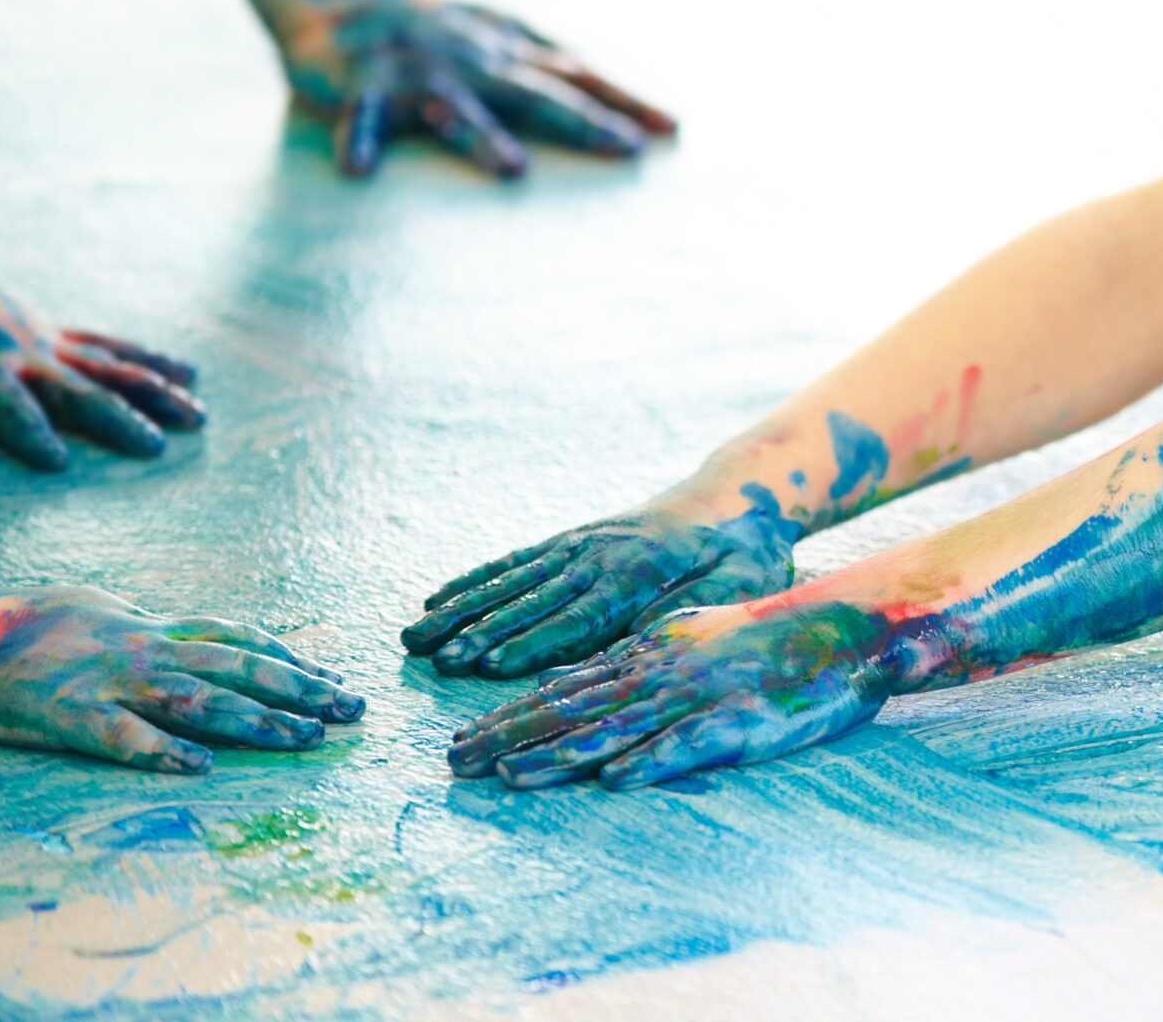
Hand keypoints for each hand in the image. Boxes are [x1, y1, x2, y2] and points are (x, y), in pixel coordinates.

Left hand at [0, 261, 205, 470]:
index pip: (3, 405)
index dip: (27, 431)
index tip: (57, 462)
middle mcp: (19, 354)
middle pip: (75, 390)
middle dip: (116, 420)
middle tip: (157, 448)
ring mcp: (44, 340)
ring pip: (110, 368)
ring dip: (156, 394)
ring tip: (199, 417)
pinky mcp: (54, 334)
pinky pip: (111, 349)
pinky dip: (152, 362)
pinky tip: (190, 376)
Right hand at [0, 584, 362, 772]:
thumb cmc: (32, 624)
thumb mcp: (106, 611)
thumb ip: (155, 629)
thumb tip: (196, 638)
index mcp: (154, 627)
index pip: (239, 638)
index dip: (290, 657)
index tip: (334, 678)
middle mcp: (145, 649)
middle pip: (239, 666)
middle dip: (300, 688)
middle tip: (351, 709)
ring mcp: (111, 681)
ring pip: (200, 699)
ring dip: (259, 720)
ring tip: (306, 740)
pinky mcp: (71, 715)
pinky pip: (125, 736)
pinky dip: (165, 750)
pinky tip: (203, 767)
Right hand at [281, 0, 675, 179]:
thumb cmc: (434, 27)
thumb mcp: (502, 36)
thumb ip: (555, 63)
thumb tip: (627, 101)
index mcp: (508, 52)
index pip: (578, 75)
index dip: (624, 99)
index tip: (671, 128)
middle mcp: (472, 62)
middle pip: (534, 94)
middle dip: (582, 120)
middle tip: (627, 148)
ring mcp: (418, 74)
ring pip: (455, 109)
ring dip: (484, 138)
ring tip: (514, 170)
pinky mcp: (361, 86)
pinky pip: (360, 116)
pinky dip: (359, 138)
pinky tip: (360, 171)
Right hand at [402, 484, 800, 677]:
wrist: (740, 497)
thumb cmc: (747, 553)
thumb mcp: (740, 585)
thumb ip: (692, 610)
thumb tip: (638, 640)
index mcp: (642, 573)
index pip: (579, 615)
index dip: (533, 641)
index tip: (489, 664)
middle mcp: (601, 555)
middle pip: (534, 599)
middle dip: (482, 631)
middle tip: (437, 658)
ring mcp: (582, 544)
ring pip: (513, 579)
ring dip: (463, 607)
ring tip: (415, 634)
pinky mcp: (573, 540)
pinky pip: (518, 560)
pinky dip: (477, 578)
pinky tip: (439, 598)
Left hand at [448, 599, 891, 789]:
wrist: (845, 627)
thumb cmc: (774, 635)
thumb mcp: (699, 630)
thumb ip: (649, 647)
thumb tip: (596, 665)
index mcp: (653, 652)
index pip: (569, 684)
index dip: (512, 711)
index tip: (464, 736)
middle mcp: (663, 672)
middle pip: (575, 708)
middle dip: (509, 736)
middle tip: (455, 762)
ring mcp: (698, 697)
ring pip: (617, 728)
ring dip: (560, 753)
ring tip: (509, 776)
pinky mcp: (737, 722)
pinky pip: (688, 745)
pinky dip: (650, 761)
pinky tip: (615, 780)